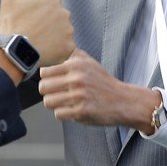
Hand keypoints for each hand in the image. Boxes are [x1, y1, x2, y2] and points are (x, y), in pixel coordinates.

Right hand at [0, 0, 73, 66]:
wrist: (13, 51)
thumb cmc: (11, 23)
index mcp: (52, 0)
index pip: (47, 10)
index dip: (36, 18)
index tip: (27, 23)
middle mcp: (65, 13)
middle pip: (55, 22)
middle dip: (45, 29)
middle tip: (31, 35)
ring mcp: (68, 31)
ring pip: (60, 36)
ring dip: (51, 40)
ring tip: (36, 45)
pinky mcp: (69, 48)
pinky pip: (65, 49)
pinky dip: (56, 52)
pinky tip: (43, 53)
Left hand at [38, 49, 160, 129]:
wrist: (123, 100)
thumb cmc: (103, 82)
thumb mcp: (90, 62)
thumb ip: (72, 55)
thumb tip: (53, 51)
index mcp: (76, 65)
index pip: (44, 72)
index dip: (47, 79)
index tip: (53, 82)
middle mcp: (77, 78)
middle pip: (43, 87)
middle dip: (48, 92)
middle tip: (57, 94)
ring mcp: (79, 95)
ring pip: (48, 102)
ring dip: (55, 104)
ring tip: (65, 102)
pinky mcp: (82, 111)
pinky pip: (58, 114)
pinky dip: (64, 114)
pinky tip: (73, 110)